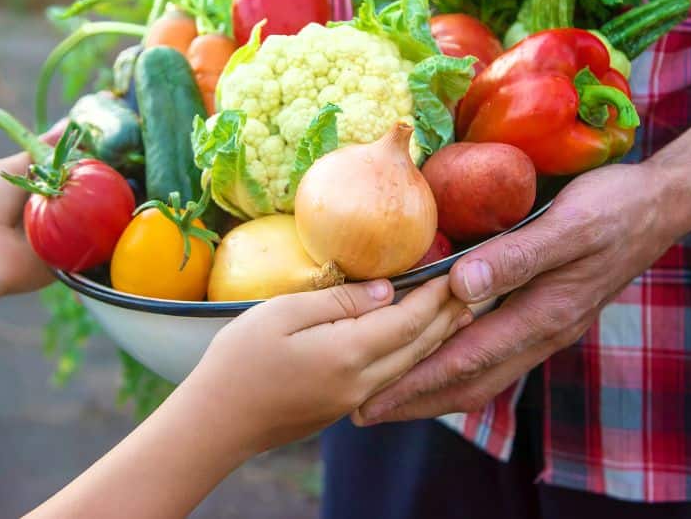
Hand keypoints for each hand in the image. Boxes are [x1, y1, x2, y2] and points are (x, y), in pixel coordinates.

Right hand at [178, 277, 472, 454]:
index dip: (436, 293)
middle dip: (448, 315)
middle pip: (419, 345)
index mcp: (350, 353)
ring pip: (410, 365)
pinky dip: (414, 354)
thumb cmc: (239, 360)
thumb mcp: (283, 314)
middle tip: (474, 288)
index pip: (409, 319)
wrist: (216, 422)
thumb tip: (387, 290)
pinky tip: (415, 344)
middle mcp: (362, 382)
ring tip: (459, 314)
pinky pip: (392, 377)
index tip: (456, 268)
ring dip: (438, 337)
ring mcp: (353, 399)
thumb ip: (339, 300)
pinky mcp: (341, 406)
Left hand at [355, 162, 679, 423]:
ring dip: (436, 385)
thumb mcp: (569, 224)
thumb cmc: (614, 208)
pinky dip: (459, 362)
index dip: (417, 382)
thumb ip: (517, 255)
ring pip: (484, 372)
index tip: (372, 398)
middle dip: (417, 399)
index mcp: (544, 315)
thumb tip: (460, 284)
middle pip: (471, 381)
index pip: (467, 361)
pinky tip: (437, 351)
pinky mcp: (548, 312)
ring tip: (389, 390)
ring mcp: (548, 326)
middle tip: (363, 409)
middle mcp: (544, 331)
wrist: (662, 205)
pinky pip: (496, 351)